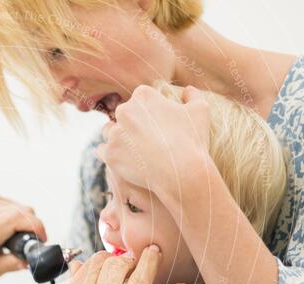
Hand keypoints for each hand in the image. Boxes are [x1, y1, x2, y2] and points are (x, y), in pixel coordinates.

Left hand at [0, 193, 46, 277]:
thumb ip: (10, 265)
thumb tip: (28, 261)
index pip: (21, 218)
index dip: (37, 228)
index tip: (41, 240)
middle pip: (25, 211)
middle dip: (33, 227)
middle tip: (26, 244)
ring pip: (22, 207)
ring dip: (25, 222)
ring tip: (13, 237)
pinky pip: (14, 204)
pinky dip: (16, 216)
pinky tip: (7, 227)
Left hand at [97, 85, 211, 207]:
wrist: (182, 173)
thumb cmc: (192, 141)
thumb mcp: (200, 111)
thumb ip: (193, 95)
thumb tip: (187, 90)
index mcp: (143, 95)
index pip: (139, 100)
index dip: (147, 112)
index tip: (155, 125)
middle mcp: (124, 110)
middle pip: (122, 115)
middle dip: (130, 124)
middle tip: (144, 140)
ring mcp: (115, 133)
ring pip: (109, 132)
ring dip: (118, 138)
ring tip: (133, 150)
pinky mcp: (109, 153)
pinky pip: (103, 150)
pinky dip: (111, 154)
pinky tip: (123, 160)